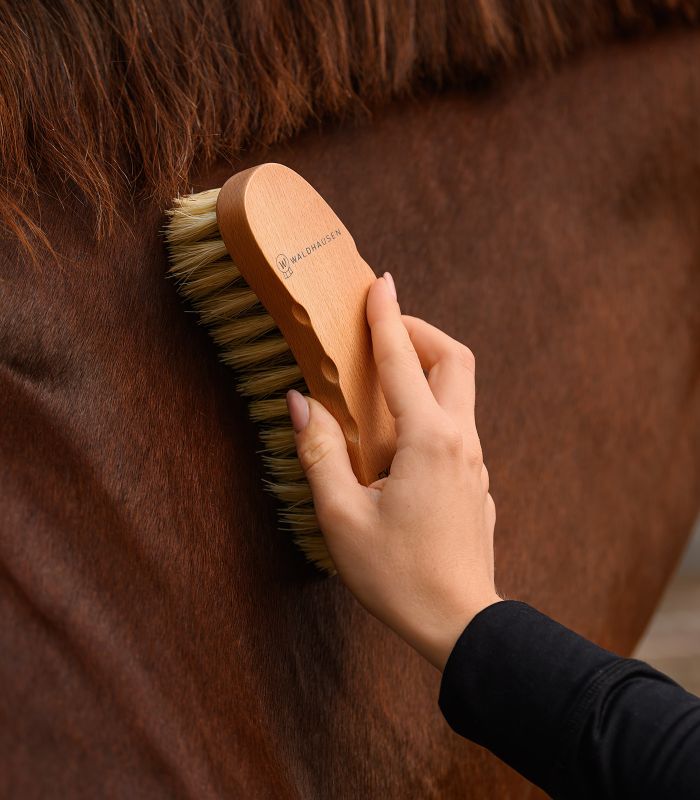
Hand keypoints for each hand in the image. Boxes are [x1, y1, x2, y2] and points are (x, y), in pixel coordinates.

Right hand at [286, 273, 499, 670]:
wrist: (460, 624)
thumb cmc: (397, 575)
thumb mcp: (341, 516)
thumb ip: (319, 452)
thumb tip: (298, 401)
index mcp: (428, 440)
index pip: (404, 360)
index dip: (388, 317)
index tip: (379, 282)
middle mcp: (460, 441)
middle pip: (455, 360)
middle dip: (421, 332)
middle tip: (386, 329)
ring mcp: (475, 463)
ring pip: (459, 394)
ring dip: (426, 372)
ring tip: (384, 383)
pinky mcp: (477, 484)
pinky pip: (457, 428)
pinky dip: (431, 410)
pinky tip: (401, 441)